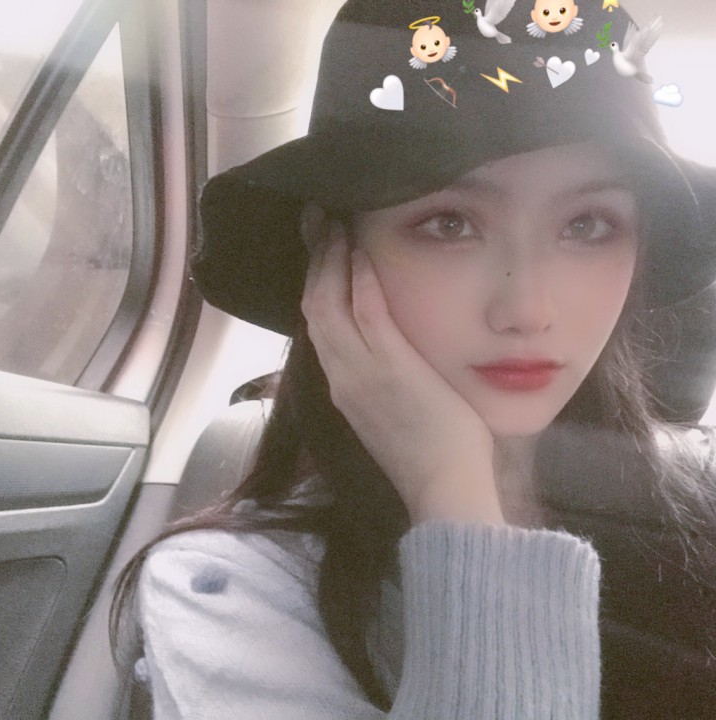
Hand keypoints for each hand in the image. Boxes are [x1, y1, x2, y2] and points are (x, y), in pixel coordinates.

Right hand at [301, 226, 502, 525]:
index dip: (315, 281)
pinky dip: (359, 278)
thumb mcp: (388, 410)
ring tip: (332, 222)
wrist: (442, 486)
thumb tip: (378, 347)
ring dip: (330, 258)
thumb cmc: (425, 450)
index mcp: (342, 384)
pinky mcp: (389, 367)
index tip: (320, 249)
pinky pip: (366, 312)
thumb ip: (376, 377)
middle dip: (314, 259)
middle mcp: (340, 374)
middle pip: (314, 305)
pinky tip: (361, 249)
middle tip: (315, 220)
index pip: (318, 322)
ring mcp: (360, 370)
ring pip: (329, 302)